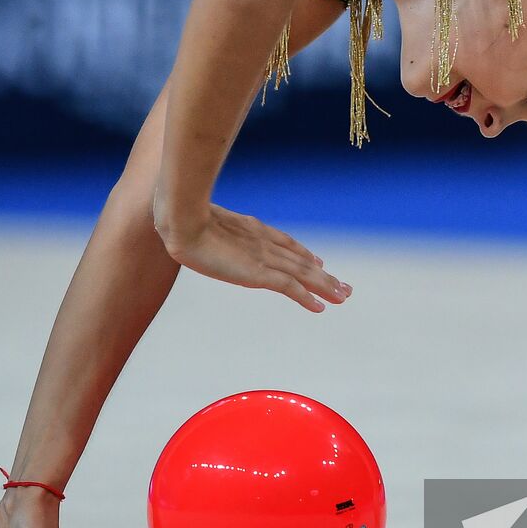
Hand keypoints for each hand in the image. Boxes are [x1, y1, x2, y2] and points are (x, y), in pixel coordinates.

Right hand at [156, 203, 350, 312]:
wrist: (183, 221)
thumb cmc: (182, 220)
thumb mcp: (201, 222)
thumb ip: (210, 228)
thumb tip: (199, 229)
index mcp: (252, 229)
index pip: (286, 243)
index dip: (304, 254)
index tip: (318, 261)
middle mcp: (264, 242)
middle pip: (301, 261)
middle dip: (324, 275)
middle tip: (344, 287)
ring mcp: (263, 257)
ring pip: (303, 274)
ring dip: (325, 286)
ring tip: (343, 296)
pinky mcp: (258, 273)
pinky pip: (290, 288)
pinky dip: (307, 297)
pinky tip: (320, 307)